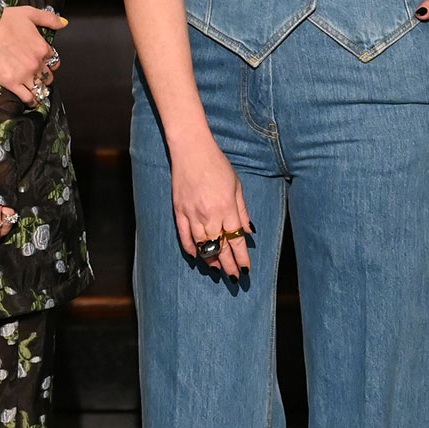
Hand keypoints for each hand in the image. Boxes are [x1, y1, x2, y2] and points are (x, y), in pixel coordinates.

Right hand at [0, 6, 66, 106]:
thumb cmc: (3, 20)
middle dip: (44, 77)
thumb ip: (49, 19)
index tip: (43, 64)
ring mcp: (25, 75)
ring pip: (40, 89)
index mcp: (42, 47)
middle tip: (36, 76)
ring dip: (39, 90)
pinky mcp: (12, 83)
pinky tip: (31, 100)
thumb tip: (63, 23)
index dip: (49, 63)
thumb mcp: (29, 13)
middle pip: (48, 77)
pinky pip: (28, 98)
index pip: (54, 61)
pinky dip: (31, 101)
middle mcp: (37, 63)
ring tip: (36, 91)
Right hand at [170, 139, 251, 278]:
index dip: (241, 258)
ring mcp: (192, 214)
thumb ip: (242, 211)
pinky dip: (190, 248)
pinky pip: (184, 235)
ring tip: (217, 269)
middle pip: (220, 247)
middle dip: (228, 264)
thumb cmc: (217, 164)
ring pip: (202, 245)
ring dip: (210, 260)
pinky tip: (196, 256)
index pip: (236, 240)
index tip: (246, 270)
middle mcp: (210, 215)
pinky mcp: (179, 211)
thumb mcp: (237, 185)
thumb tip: (249, 231)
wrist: (191, 150)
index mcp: (227, 208)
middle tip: (234, 277)